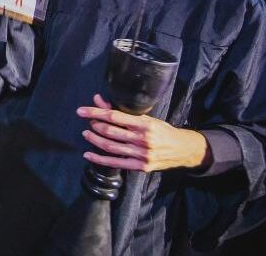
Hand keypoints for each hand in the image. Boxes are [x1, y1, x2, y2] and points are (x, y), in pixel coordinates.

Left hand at [77, 94, 209, 171]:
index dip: (96, 113)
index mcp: (144, 124)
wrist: (183, 149)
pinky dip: (100, 159)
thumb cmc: (163, 131)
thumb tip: (99, 99)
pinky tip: (89, 154)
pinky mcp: (141, 167)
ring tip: (86, 133)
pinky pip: (116, 163)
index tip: (82, 111)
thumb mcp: (146, 118)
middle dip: (95, 125)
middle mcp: (143, 139)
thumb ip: (122, 111)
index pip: (115, 116)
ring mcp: (142, 154)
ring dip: (95, 140)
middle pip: (111, 132)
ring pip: (111, 147)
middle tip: (87, 121)